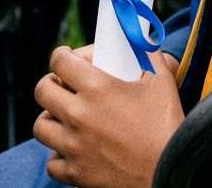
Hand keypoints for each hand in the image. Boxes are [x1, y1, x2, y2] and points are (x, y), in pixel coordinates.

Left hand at [33, 45, 183, 187]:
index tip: (67, 57)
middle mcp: (79, 116)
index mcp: (97, 88)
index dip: (62, 55)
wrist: (169, 170)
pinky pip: (52, 162)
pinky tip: (74, 147)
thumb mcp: (161, 81)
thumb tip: (142, 38)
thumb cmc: (166, 125)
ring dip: (51, 117)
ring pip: (41, 126)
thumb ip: (149, 53)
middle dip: (51, 83)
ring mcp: (74, 147)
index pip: (60, 61)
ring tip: (66, 116)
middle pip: (42, 91)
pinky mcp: (76, 173)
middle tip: (64, 84)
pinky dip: (59, 153)